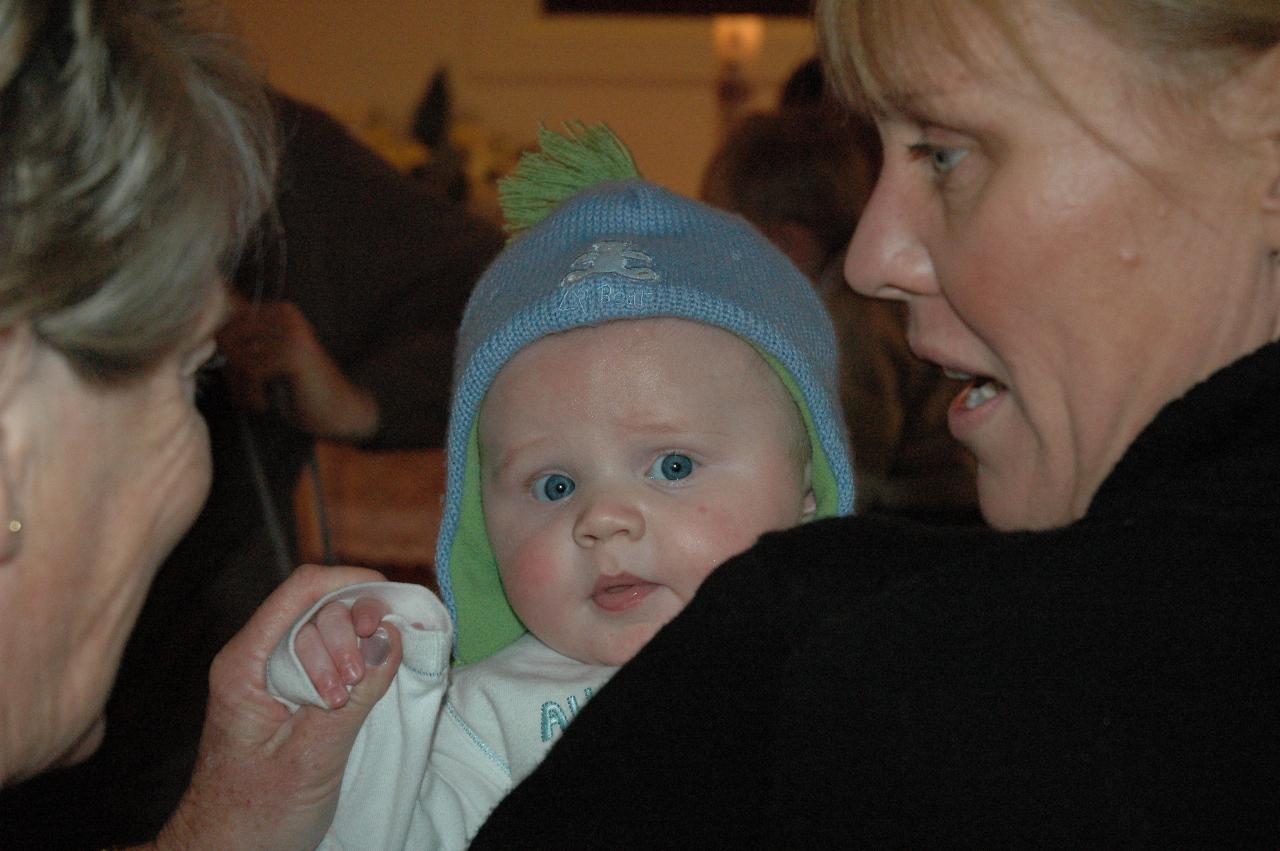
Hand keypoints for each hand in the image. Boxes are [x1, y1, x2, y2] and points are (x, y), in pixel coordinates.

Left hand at [152, 564, 401, 850]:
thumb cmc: (255, 815)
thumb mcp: (311, 758)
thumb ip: (354, 697)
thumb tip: (391, 637)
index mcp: (244, 662)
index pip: (303, 590)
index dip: (352, 585)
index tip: (391, 608)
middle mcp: (255, 656)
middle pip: (319, 606)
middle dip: (353, 634)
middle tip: (358, 687)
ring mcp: (271, 671)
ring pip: (327, 629)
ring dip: (354, 654)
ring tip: (354, 699)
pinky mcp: (289, 690)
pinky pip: (328, 655)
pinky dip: (353, 666)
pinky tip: (363, 690)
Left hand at [217, 295, 379, 440]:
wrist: (339, 410)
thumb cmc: (299, 390)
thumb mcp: (267, 361)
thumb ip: (241, 345)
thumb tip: (200, 338)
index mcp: (279, 311)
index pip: (227, 325)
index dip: (226, 357)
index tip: (240, 383)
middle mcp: (285, 315)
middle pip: (228, 339)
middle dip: (231, 373)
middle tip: (247, 396)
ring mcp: (291, 333)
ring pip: (237, 356)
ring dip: (240, 387)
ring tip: (256, 401)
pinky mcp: (294, 355)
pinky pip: (250, 371)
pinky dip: (251, 395)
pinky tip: (264, 405)